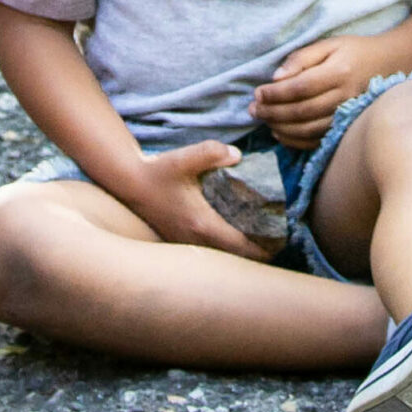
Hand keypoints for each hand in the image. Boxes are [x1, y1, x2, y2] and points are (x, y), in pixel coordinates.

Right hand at [114, 141, 271, 258]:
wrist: (130, 182)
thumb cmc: (158, 172)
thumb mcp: (184, 158)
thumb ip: (212, 152)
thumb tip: (238, 155)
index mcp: (202, 225)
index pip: (241, 247)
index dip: (265, 247)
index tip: (281, 240)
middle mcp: (195, 240)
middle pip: (235, 259)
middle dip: (257, 253)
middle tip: (276, 241)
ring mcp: (186, 244)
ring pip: (222, 258)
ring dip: (241, 253)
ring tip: (259, 240)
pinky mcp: (179, 241)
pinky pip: (209, 253)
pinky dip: (225, 250)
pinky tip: (232, 237)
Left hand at [250, 35, 390, 147]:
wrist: (388, 64)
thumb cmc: (353, 51)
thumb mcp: (328, 44)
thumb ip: (301, 58)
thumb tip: (275, 78)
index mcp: (338, 72)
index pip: (300, 87)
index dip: (275, 93)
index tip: (257, 93)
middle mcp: (344, 96)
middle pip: (302, 111)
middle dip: (272, 112)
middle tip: (253, 109)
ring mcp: (347, 115)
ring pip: (308, 130)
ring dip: (281, 128)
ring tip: (264, 120)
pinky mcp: (347, 127)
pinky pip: (318, 140)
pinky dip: (296, 141)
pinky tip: (280, 134)